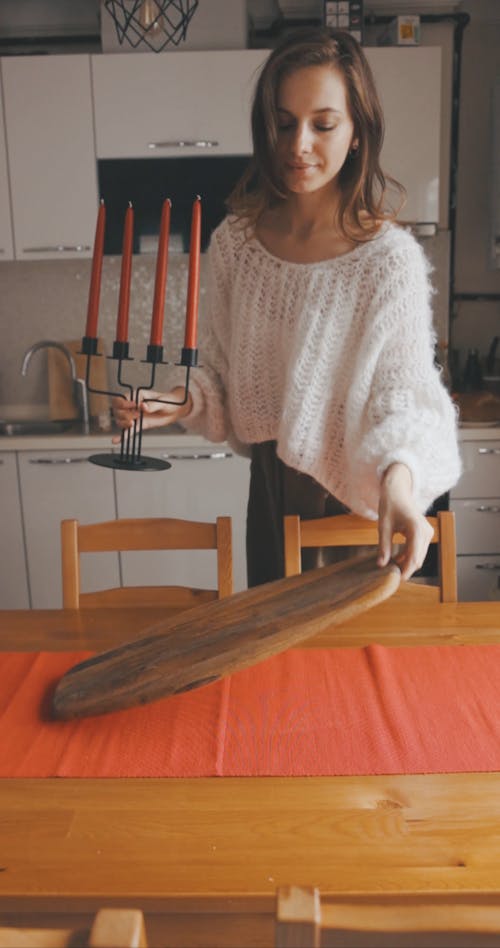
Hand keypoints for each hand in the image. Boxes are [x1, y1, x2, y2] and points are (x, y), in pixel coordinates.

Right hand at [111, 387, 191, 443]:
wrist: (176, 410)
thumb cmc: (170, 401)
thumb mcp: (163, 401)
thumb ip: (153, 404)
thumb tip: (143, 406)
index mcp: (137, 395)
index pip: (122, 399)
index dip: (124, 403)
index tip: (134, 406)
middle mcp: (133, 405)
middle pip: (118, 410)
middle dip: (124, 415)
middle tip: (136, 416)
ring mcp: (135, 416)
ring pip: (121, 421)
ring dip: (124, 424)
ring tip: (133, 424)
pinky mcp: (140, 425)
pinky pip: (129, 431)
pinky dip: (122, 436)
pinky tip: (116, 440)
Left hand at [377, 463, 433, 580]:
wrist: (398, 491)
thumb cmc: (390, 505)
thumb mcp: (383, 526)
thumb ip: (383, 546)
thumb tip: (381, 565)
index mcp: (417, 529)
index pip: (413, 558)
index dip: (405, 571)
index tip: (395, 581)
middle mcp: (426, 532)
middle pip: (418, 560)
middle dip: (405, 569)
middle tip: (388, 575)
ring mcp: (428, 533)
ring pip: (418, 557)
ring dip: (406, 563)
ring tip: (389, 566)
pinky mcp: (425, 534)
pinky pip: (418, 551)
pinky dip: (408, 556)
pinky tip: (395, 559)